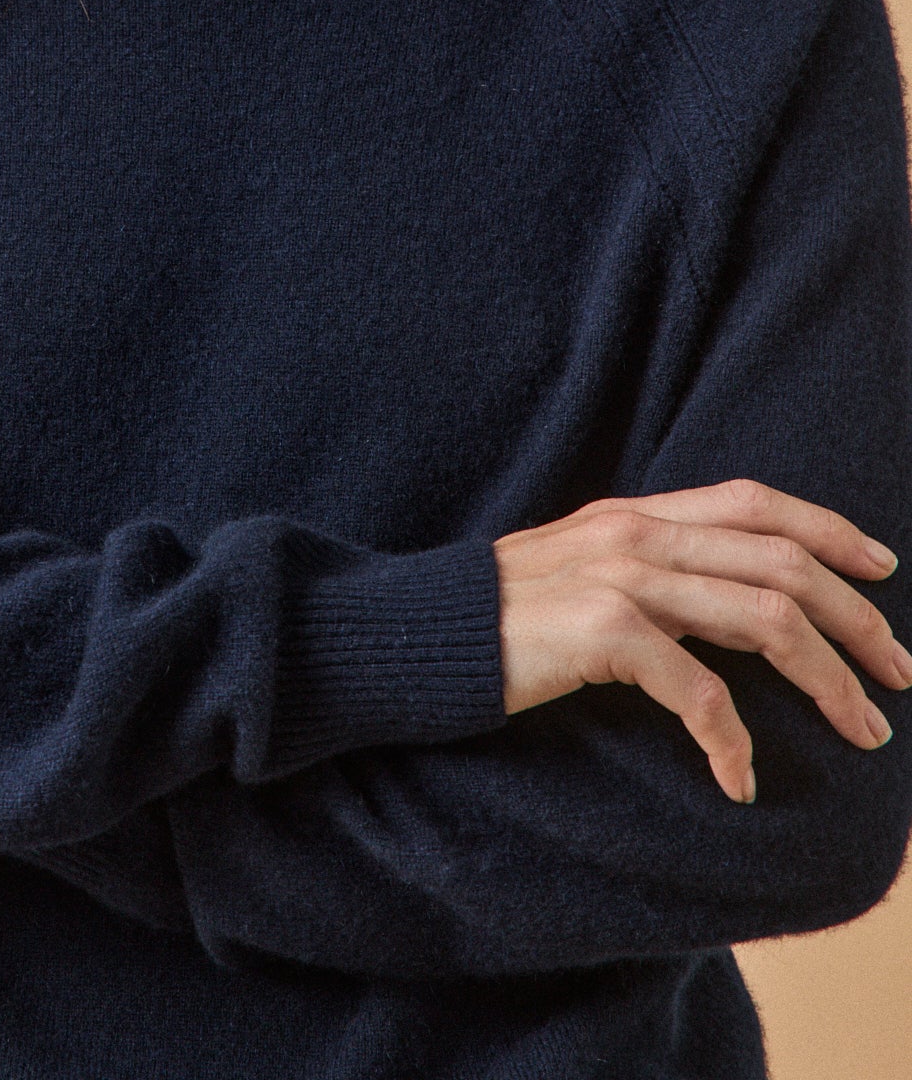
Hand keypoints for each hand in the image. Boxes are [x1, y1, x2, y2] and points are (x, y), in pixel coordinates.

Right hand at [493, 479, 911, 803]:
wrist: (416, 634)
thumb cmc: (499, 617)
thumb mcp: (579, 568)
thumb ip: (645, 567)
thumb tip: (718, 598)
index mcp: (636, 514)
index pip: (754, 501)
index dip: (828, 530)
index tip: (882, 570)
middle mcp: (637, 533)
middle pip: (781, 563)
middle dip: (856, 621)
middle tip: (898, 674)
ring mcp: (622, 577)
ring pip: (764, 619)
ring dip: (828, 681)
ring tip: (862, 730)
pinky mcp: (602, 631)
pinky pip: (700, 691)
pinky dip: (734, 741)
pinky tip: (740, 779)